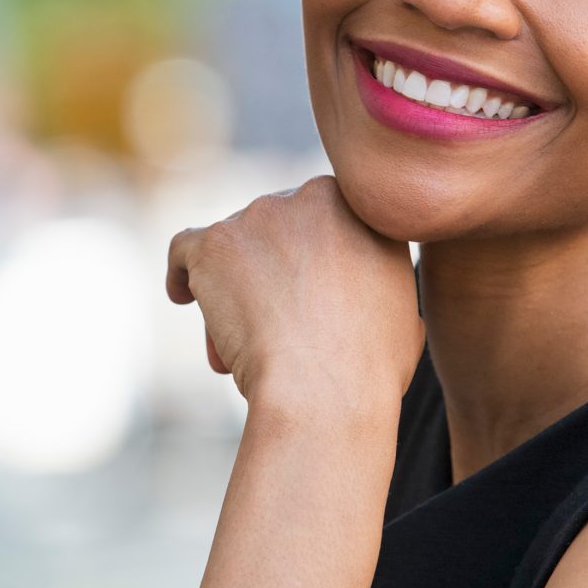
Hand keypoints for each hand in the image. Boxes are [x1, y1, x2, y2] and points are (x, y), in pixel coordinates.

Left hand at [166, 174, 421, 414]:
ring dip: (231, 286)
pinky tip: (183, 298)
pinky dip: (183, 273)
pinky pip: (186, 248)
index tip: (303, 298)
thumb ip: (381, 282)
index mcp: (360, 207)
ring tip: (234, 347)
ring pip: (233, 246)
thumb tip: (373, 299)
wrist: (324, 390)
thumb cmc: (370, 366)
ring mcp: (258, 216)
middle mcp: (309, 197)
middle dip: (268, 274)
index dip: (307, 261)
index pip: (320, 222)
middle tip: (270, 327)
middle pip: (274, 231)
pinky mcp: (213, 242)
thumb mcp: (404, 311)